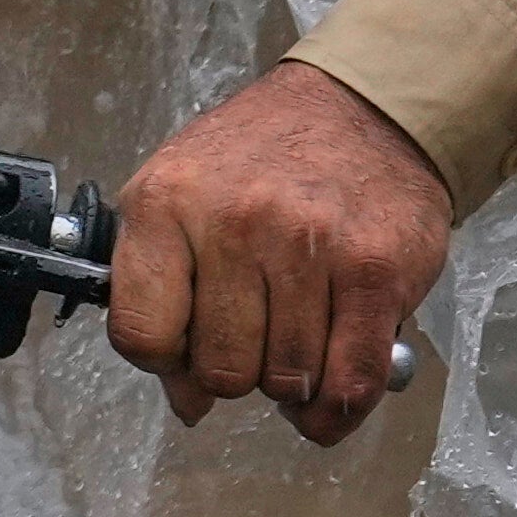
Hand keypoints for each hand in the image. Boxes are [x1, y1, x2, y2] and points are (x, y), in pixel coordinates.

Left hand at [109, 62, 452, 443]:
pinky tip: (329, 387)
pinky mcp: (375, 271)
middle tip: (255, 334)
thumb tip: (187, 403)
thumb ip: (163, 297)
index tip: (186, 347)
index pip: (142, 335)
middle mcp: (235, 222)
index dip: (165, 360)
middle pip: (220, 369)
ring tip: (297, 335)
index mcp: (166, 203)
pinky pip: (349, 382)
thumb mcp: (182, 200)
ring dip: (292, 380)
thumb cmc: (262, 160)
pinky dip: (336, 408)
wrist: (364, 107)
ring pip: (286, 381)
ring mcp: (310, 246)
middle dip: (236, 371)